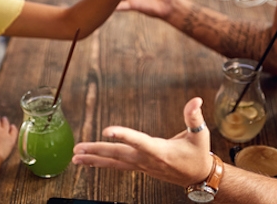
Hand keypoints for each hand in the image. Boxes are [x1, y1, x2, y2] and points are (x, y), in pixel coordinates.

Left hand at [72, 97, 212, 186]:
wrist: (198, 177)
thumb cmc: (197, 155)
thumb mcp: (200, 135)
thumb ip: (194, 117)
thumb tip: (196, 100)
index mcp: (160, 151)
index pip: (139, 141)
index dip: (124, 135)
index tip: (107, 130)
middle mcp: (147, 160)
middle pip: (118, 155)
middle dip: (97, 151)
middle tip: (78, 149)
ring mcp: (141, 165)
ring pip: (114, 162)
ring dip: (93, 159)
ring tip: (76, 157)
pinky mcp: (139, 167)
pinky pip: (116, 166)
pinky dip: (101, 163)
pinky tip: (88, 161)